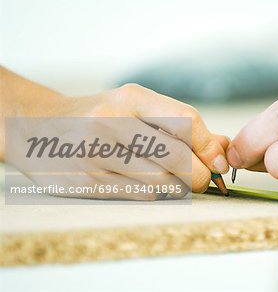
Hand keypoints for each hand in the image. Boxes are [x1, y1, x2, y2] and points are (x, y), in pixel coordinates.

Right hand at [2, 70, 228, 199]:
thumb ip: (180, 123)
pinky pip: (141, 196)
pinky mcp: (87, 182)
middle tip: (204, 178)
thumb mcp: (136, 106)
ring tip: (173, 179)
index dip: (209, 146)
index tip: (218, 162)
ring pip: (162, 183)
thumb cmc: (100, 115)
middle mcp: (112, 123)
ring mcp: (97, 154)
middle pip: (178, 158)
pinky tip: (149, 183)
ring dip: (178, 186)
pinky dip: (156, 194)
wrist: (37, 126)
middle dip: (200, 174)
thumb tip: (222, 147)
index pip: (185, 120)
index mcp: (130, 98)